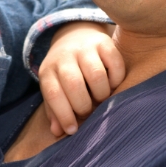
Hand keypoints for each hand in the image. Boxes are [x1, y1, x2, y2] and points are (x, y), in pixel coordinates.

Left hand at [37, 21, 123, 136]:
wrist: (75, 35)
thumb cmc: (65, 71)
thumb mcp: (54, 87)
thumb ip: (55, 110)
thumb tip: (58, 132)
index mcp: (48, 70)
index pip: (54, 94)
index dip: (64, 115)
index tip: (73, 130)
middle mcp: (65, 56)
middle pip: (74, 85)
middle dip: (84, 105)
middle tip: (90, 111)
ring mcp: (85, 47)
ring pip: (96, 75)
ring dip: (102, 94)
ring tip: (101, 98)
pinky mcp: (104, 42)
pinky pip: (115, 64)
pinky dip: (116, 79)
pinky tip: (111, 84)